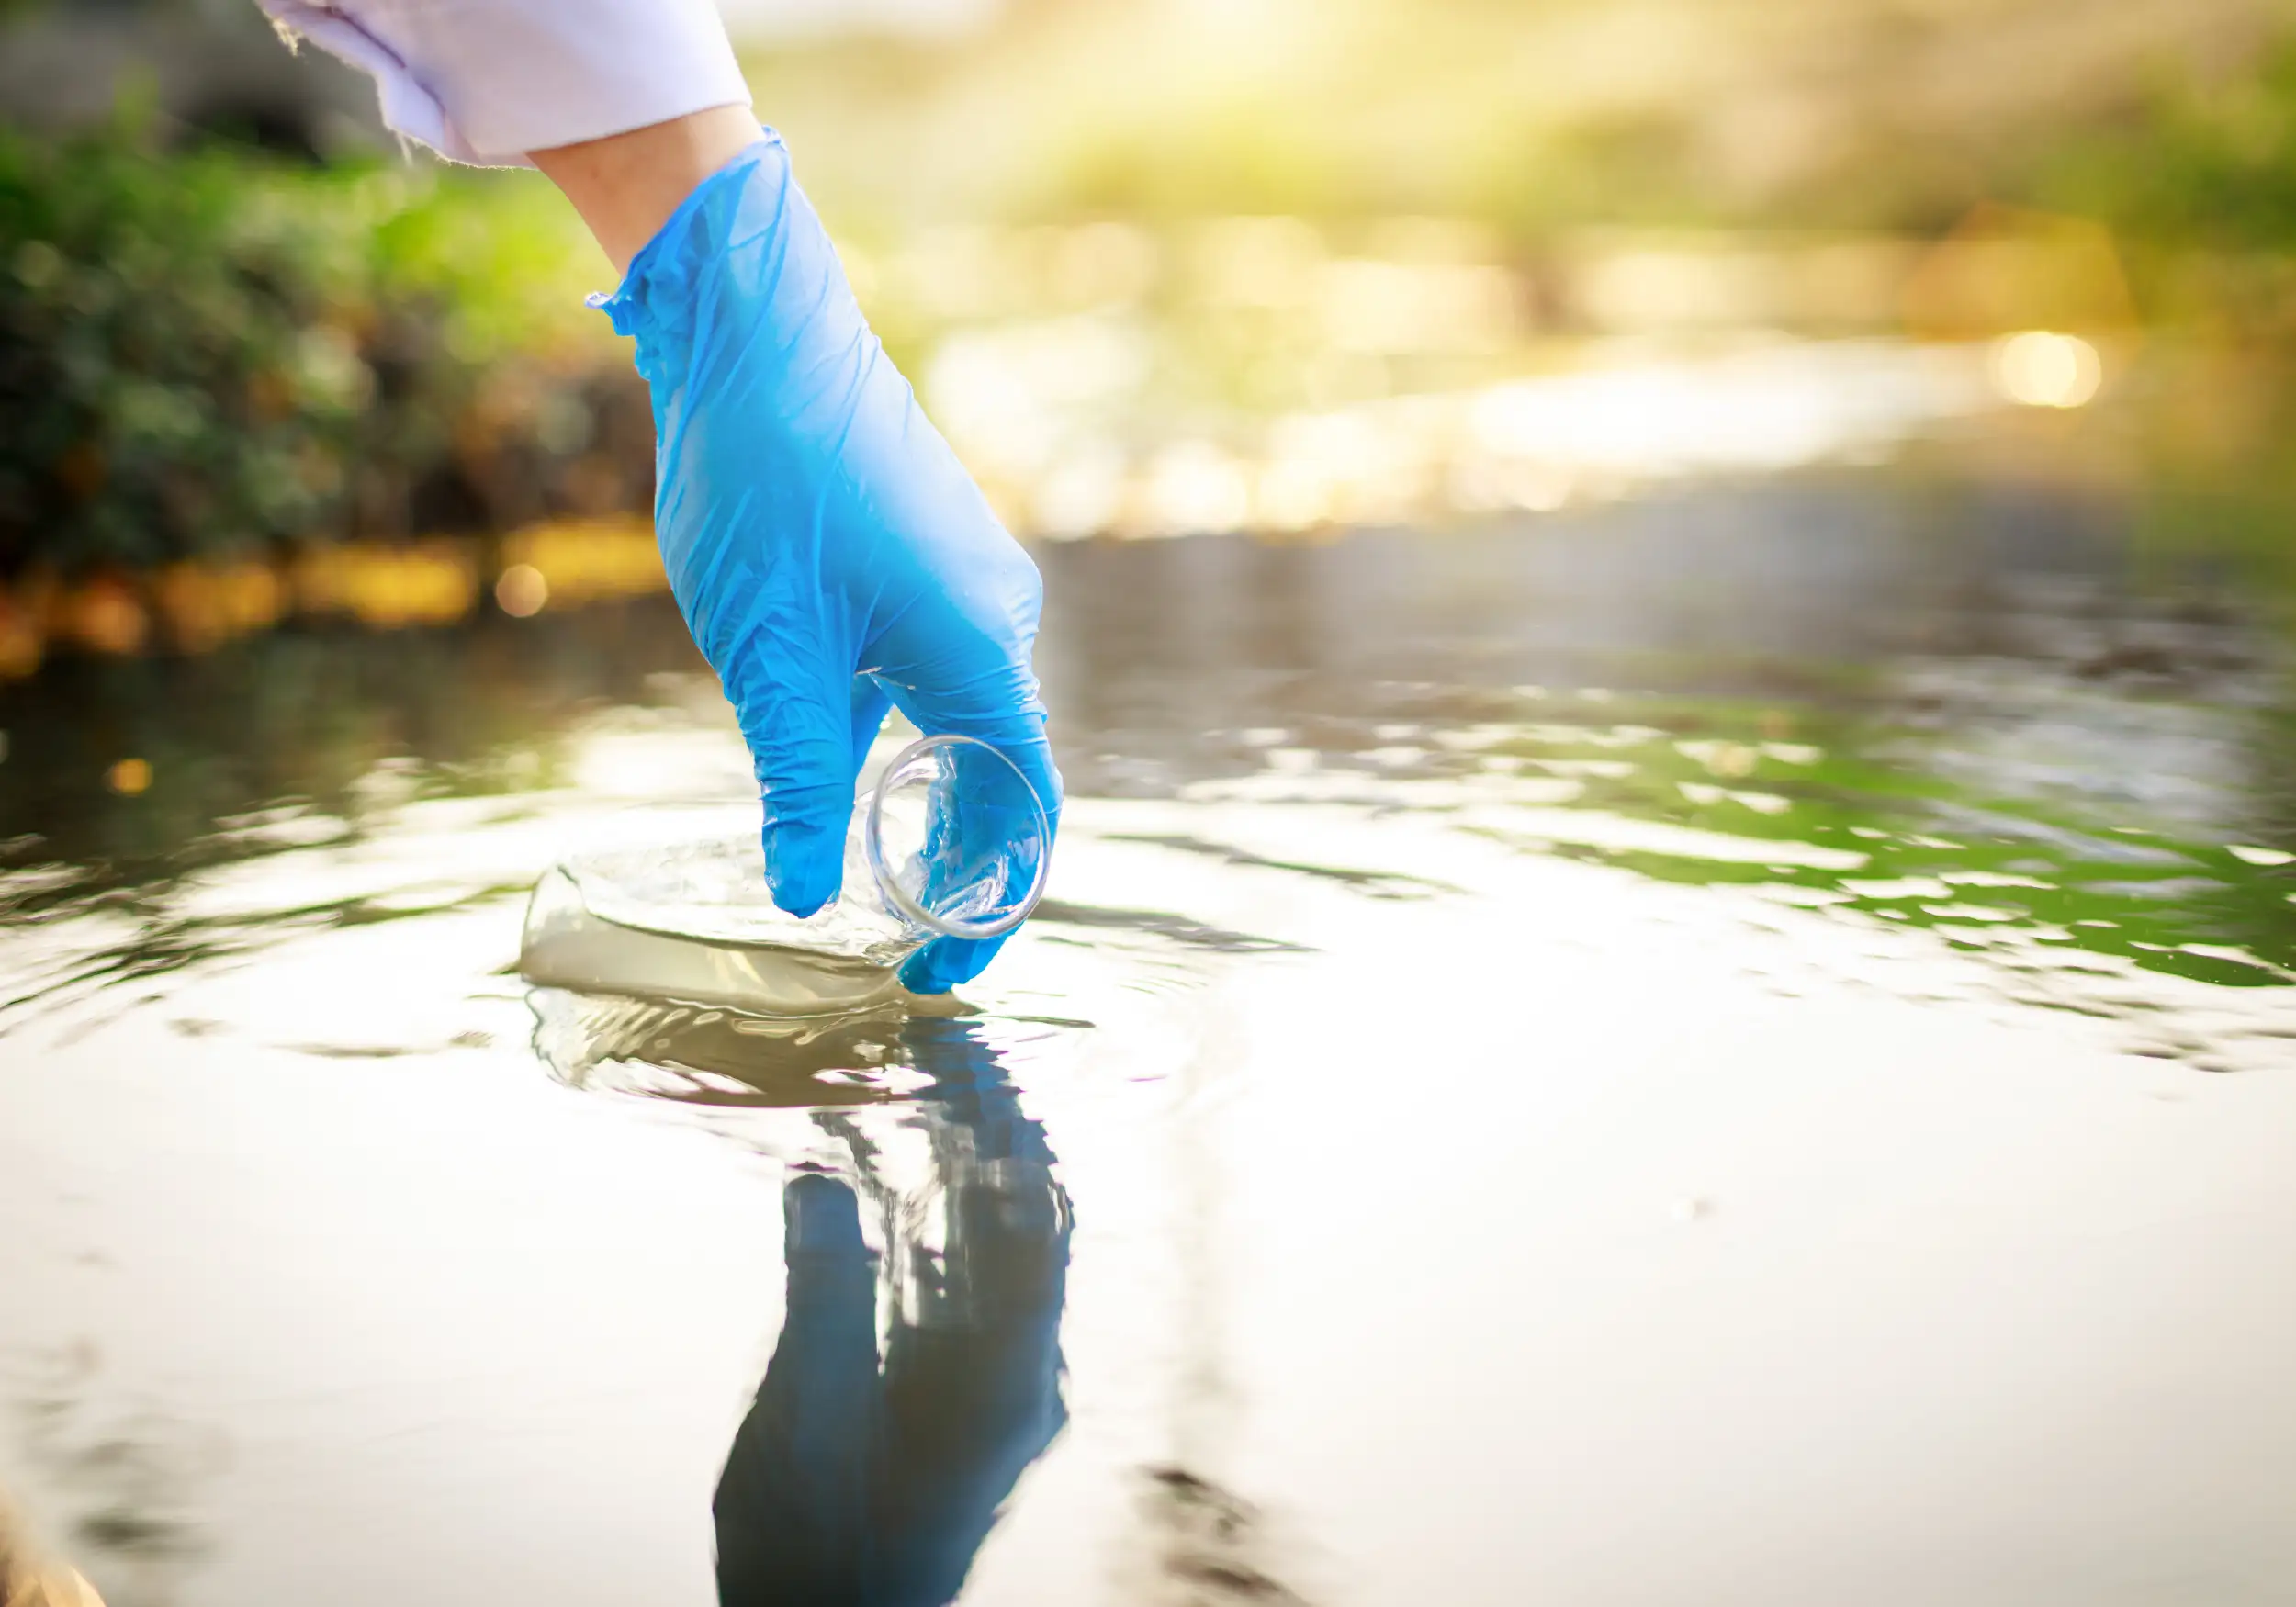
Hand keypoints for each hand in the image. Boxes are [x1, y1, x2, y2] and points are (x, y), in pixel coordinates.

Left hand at [591, 133, 1058, 993]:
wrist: (757, 331)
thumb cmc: (765, 481)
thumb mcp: (771, 655)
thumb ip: (799, 782)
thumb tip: (804, 897)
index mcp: (980, 650)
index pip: (1022, 811)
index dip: (989, 905)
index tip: (934, 972)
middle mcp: (999, 621)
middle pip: (1006, 776)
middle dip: (961, 869)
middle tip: (897, 943)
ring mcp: (971, 588)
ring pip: (970, 728)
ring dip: (929, 806)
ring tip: (871, 875)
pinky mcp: (933, 564)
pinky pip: (939, 679)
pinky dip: (906, 742)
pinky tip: (845, 767)